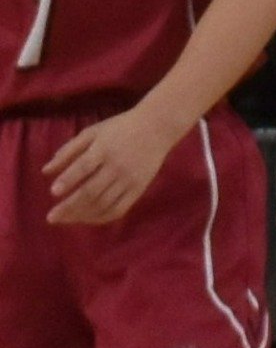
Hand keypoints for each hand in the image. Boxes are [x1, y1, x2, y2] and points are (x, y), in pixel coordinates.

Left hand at [44, 107, 175, 226]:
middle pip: (92, 191)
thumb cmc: (120, 128)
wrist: (157, 128)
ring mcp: (129, 179)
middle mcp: (117, 166)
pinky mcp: (139, 189)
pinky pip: (120, 208)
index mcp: (104, 149)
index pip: (84, 167)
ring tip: (66, 220)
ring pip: (104, 203)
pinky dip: (102, 217)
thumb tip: (45, 171)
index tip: (53, 192)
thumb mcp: (92, 132)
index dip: (69, 180)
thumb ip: (69, 150)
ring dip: (83, 214)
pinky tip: (88, 219)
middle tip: (51, 218)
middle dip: (70, 206)